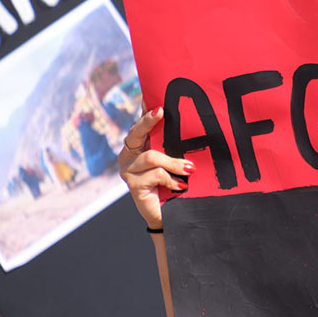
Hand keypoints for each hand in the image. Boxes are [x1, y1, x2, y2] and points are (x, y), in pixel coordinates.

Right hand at [119, 108, 192, 228]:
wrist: (170, 215)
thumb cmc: (174, 183)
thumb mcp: (173, 162)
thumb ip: (172, 146)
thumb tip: (188, 124)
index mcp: (138, 147)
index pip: (139, 125)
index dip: (145, 113)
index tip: (156, 101)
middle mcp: (128, 156)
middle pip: (135, 133)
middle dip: (148, 121)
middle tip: (161, 112)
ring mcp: (128, 171)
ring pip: (151, 157)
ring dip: (173, 162)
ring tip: (189, 169)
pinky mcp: (133, 185)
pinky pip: (155, 175)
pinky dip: (171, 179)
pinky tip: (181, 185)